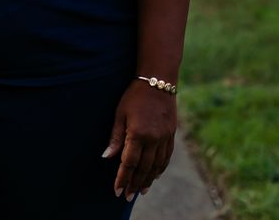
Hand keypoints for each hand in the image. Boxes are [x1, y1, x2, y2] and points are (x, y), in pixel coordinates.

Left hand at [102, 80, 177, 200]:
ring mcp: (164, 138)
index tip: (117, 190)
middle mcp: (153, 139)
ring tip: (140, 190)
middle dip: (134, 183)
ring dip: (148, 180)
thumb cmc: (134, 95)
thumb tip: (107, 157)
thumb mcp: (120, 113)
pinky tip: (154, 175)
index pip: (129, 163)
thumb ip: (115, 137)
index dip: (122, 178)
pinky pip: (166, 157)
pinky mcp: (171, 134)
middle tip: (128, 196)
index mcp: (138, 134)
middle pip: (144, 168)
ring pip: (157, 165)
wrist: (158, 81)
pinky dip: (160, 168)